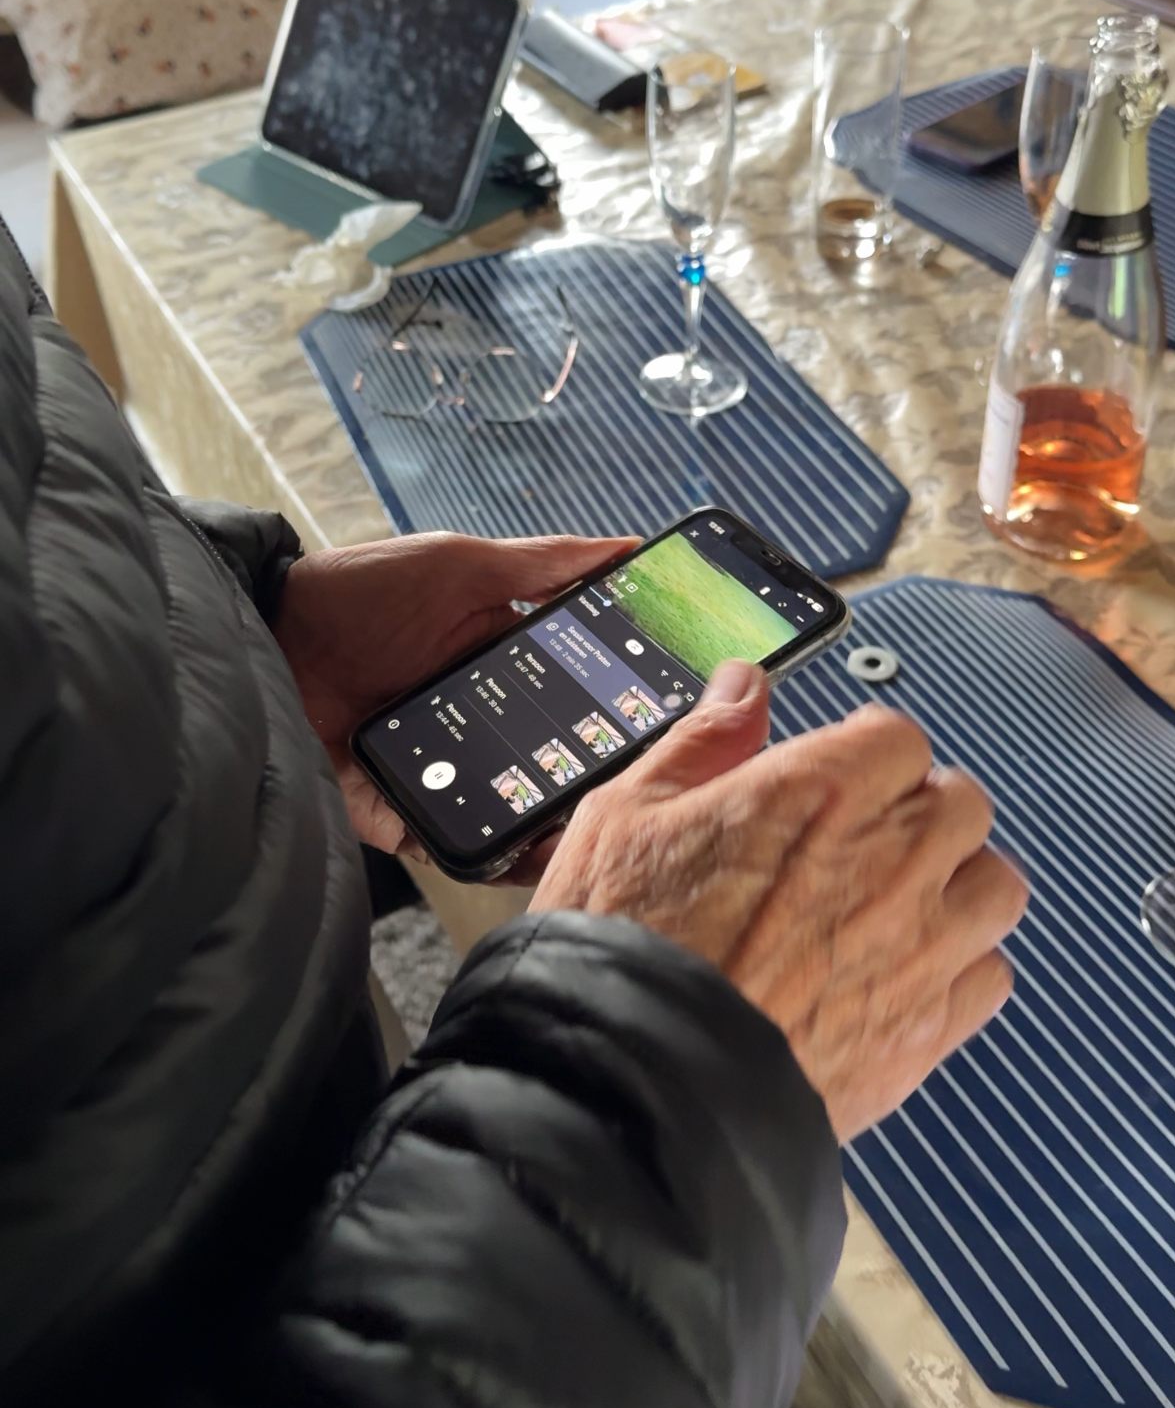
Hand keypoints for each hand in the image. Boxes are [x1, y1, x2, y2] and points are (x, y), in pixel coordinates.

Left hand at [274, 531, 634, 856]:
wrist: (264, 637)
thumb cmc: (359, 591)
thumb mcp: (461, 565)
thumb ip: (543, 563)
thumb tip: (629, 549)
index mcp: (501, 665)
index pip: (579, 698)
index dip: (624, 713)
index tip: (677, 722)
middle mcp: (479, 726)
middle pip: (555, 764)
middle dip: (600, 780)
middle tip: (651, 789)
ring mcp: (444, 775)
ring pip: (517, 813)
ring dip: (558, 825)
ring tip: (603, 833)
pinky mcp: (404, 814)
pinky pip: (459, 847)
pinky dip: (496, 858)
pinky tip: (535, 857)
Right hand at [531, 660, 1025, 1141]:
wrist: (636, 1091)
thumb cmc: (620, 949)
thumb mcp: (626, 815)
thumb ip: (701, 743)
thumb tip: (743, 689)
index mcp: (820, 791)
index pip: (897, 736)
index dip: (864, 755)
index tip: (836, 781)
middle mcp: (889, 859)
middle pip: (960, 802)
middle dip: (917, 812)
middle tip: (862, 843)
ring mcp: (920, 946)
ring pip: (994, 885)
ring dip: (956, 885)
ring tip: (898, 909)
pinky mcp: (929, 1028)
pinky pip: (991, 976)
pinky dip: (962, 969)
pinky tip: (904, 978)